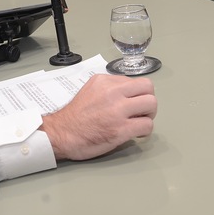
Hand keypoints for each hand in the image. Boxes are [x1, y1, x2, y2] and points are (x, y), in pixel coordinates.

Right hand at [40, 74, 156, 160]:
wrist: (61, 134)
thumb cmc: (75, 117)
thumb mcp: (90, 90)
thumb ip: (109, 88)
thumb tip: (127, 94)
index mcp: (104, 81)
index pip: (134, 81)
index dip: (137, 93)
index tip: (132, 103)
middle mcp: (112, 92)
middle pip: (148, 87)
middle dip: (148, 100)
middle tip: (142, 111)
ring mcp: (117, 110)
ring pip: (151, 104)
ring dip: (148, 115)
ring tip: (139, 122)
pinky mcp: (121, 129)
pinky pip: (147, 125)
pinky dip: (145, 131)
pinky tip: (136, 133)